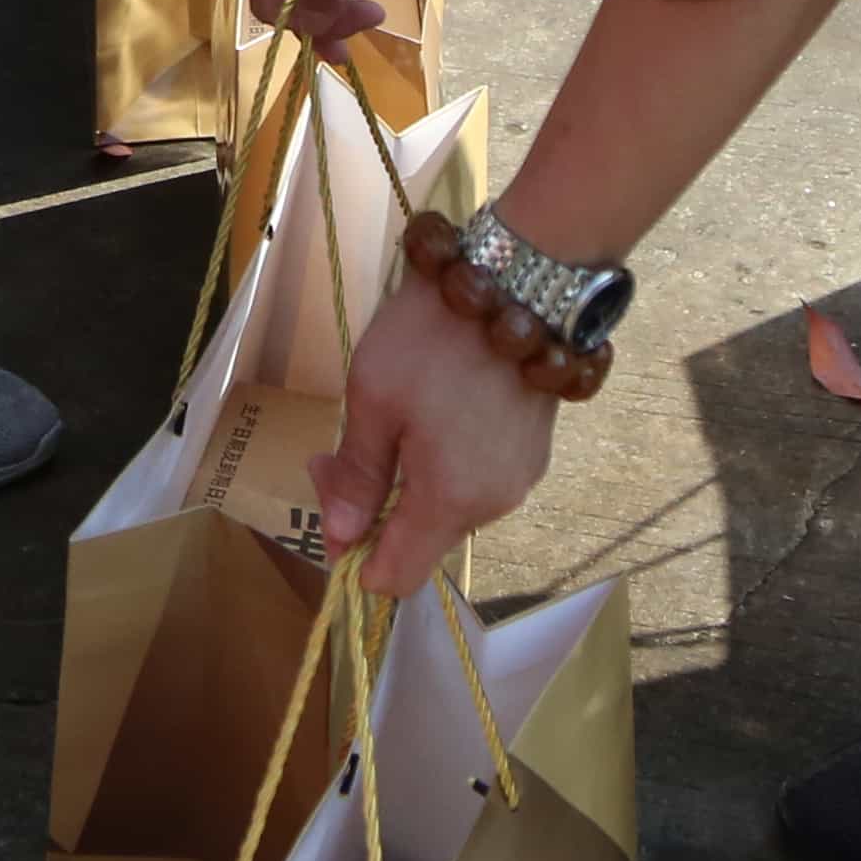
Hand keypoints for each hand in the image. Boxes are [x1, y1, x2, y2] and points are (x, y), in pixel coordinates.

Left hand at [314, 242, 558, 607]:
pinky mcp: (531, 450)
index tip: (329, 502)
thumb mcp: (373, 398)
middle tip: (331, 452)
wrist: (519, 281)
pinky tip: (423, 417)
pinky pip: (473, 479)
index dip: (352, 558)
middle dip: (370, 511)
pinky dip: (440, 464)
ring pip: (445, 509)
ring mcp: (520, 477)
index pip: (395, 579)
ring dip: (403, 483)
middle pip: (419, 542)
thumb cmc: (435, 337)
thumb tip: (342, 538)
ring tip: (376, 423)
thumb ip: (358, 476)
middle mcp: (494, 504)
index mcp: (451, 502)